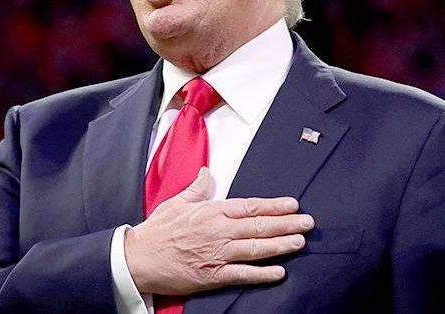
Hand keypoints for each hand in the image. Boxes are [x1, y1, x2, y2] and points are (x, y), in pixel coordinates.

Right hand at [124, 167, 313, 295]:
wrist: (139, 258)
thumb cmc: (157, 231)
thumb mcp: (176, 203)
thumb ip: (196, 189)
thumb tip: (206, 172)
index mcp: (210, 211)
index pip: (249, 206)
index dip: (273, 205)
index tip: (292, 204)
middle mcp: (218, 231)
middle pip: (259, 226)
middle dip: (286, 224)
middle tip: (308, 222)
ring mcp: (217, 254)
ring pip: (256, 249)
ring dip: (281, 246)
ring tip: (299, 242)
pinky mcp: (214, 275)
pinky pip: (244, 274)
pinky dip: (263, 273)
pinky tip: (279, 272)